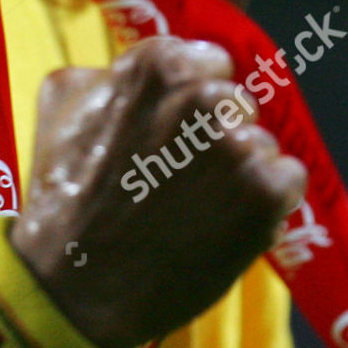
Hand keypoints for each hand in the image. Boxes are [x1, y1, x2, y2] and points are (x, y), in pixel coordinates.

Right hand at [9, 40, 304, 347]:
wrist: (77, 286)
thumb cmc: (65, 196)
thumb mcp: (59, 107)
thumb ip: (104, 72)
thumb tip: (126, 67)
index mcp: (157, 66)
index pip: (210, 62)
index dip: (192, 98)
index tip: (172, 131)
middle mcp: (203, 97)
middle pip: (237, 104)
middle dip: (215, 135)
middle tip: (180, 175)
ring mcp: (237, 147)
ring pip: (261, 144)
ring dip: (238, 173)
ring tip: (195, 208)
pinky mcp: (264, 195)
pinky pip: (287, 178)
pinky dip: (265, 203)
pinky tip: (224, 223)